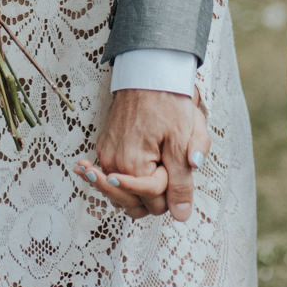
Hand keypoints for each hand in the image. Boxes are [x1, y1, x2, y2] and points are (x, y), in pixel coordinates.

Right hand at [79, 88, 207, 220]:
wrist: (148, 71)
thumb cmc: (168, 102)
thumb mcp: (181, 141)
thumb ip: (181, 182)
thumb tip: (180, 215)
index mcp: (133, 166)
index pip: (155, 204)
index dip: (172, 189)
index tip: (177, 164)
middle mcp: (113, 165)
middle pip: (136, 207)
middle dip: (156, 196)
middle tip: (169, 169)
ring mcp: (106, 156)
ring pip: (123, 196)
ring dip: (141, 190)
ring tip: (156, 168)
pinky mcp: (105, 147)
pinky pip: (115, 177)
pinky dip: (126, 179)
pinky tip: (138, 169)